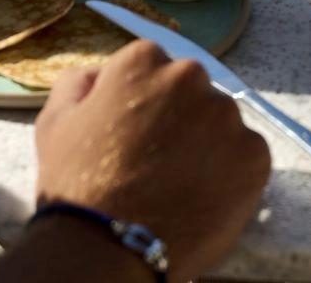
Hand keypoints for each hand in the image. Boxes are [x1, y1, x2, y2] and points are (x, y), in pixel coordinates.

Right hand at [34, 42, 270, 281]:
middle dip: (178, 117)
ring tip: (178, 182)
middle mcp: (190, 77)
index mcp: (144, 61)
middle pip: (191, 91)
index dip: (142, 102)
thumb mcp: (56, 123)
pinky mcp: (254, 154)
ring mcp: (227, 116)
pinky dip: (230, 173)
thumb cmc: (78, 186)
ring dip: (206, 143)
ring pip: (221, 122)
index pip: (152, 67)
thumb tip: (101, 74)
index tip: (134, 132)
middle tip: (157, 159)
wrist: (110, 249)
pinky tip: (201, 195)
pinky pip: (245, 155)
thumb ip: (79, 83)